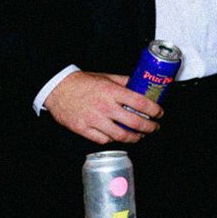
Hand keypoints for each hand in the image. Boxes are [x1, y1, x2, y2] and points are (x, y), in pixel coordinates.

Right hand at [45, 71, 160, 144]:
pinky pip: (103, 140)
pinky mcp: (83, 129)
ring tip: (140, 136)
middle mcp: (104, 107)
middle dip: (149, 127)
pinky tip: (118, 136)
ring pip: (120, 135)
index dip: (155, 110)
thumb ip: (125, 81)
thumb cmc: (82, 82)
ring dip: (134, 137)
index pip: (141, 104)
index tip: (159, 113)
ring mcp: (93, 119)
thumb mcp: (106, 77)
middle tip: (154, 127)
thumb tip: (141, 84)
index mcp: (112, 92)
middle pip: (134, 122)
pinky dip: (113, 140)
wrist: (57, 88)